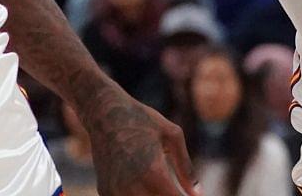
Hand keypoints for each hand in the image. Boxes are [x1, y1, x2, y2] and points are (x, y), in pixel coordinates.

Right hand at [81, 88, 196, 195]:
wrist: (105, 114)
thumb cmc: (142, 120)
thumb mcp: (172, 136)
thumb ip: (185, 168)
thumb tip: (197, 193)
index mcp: (153, 173)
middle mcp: (132, 186)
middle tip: (176, 188)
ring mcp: (115, 191)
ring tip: (164, 186)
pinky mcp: (105, 190)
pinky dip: (139, 195)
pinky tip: (145, 185)